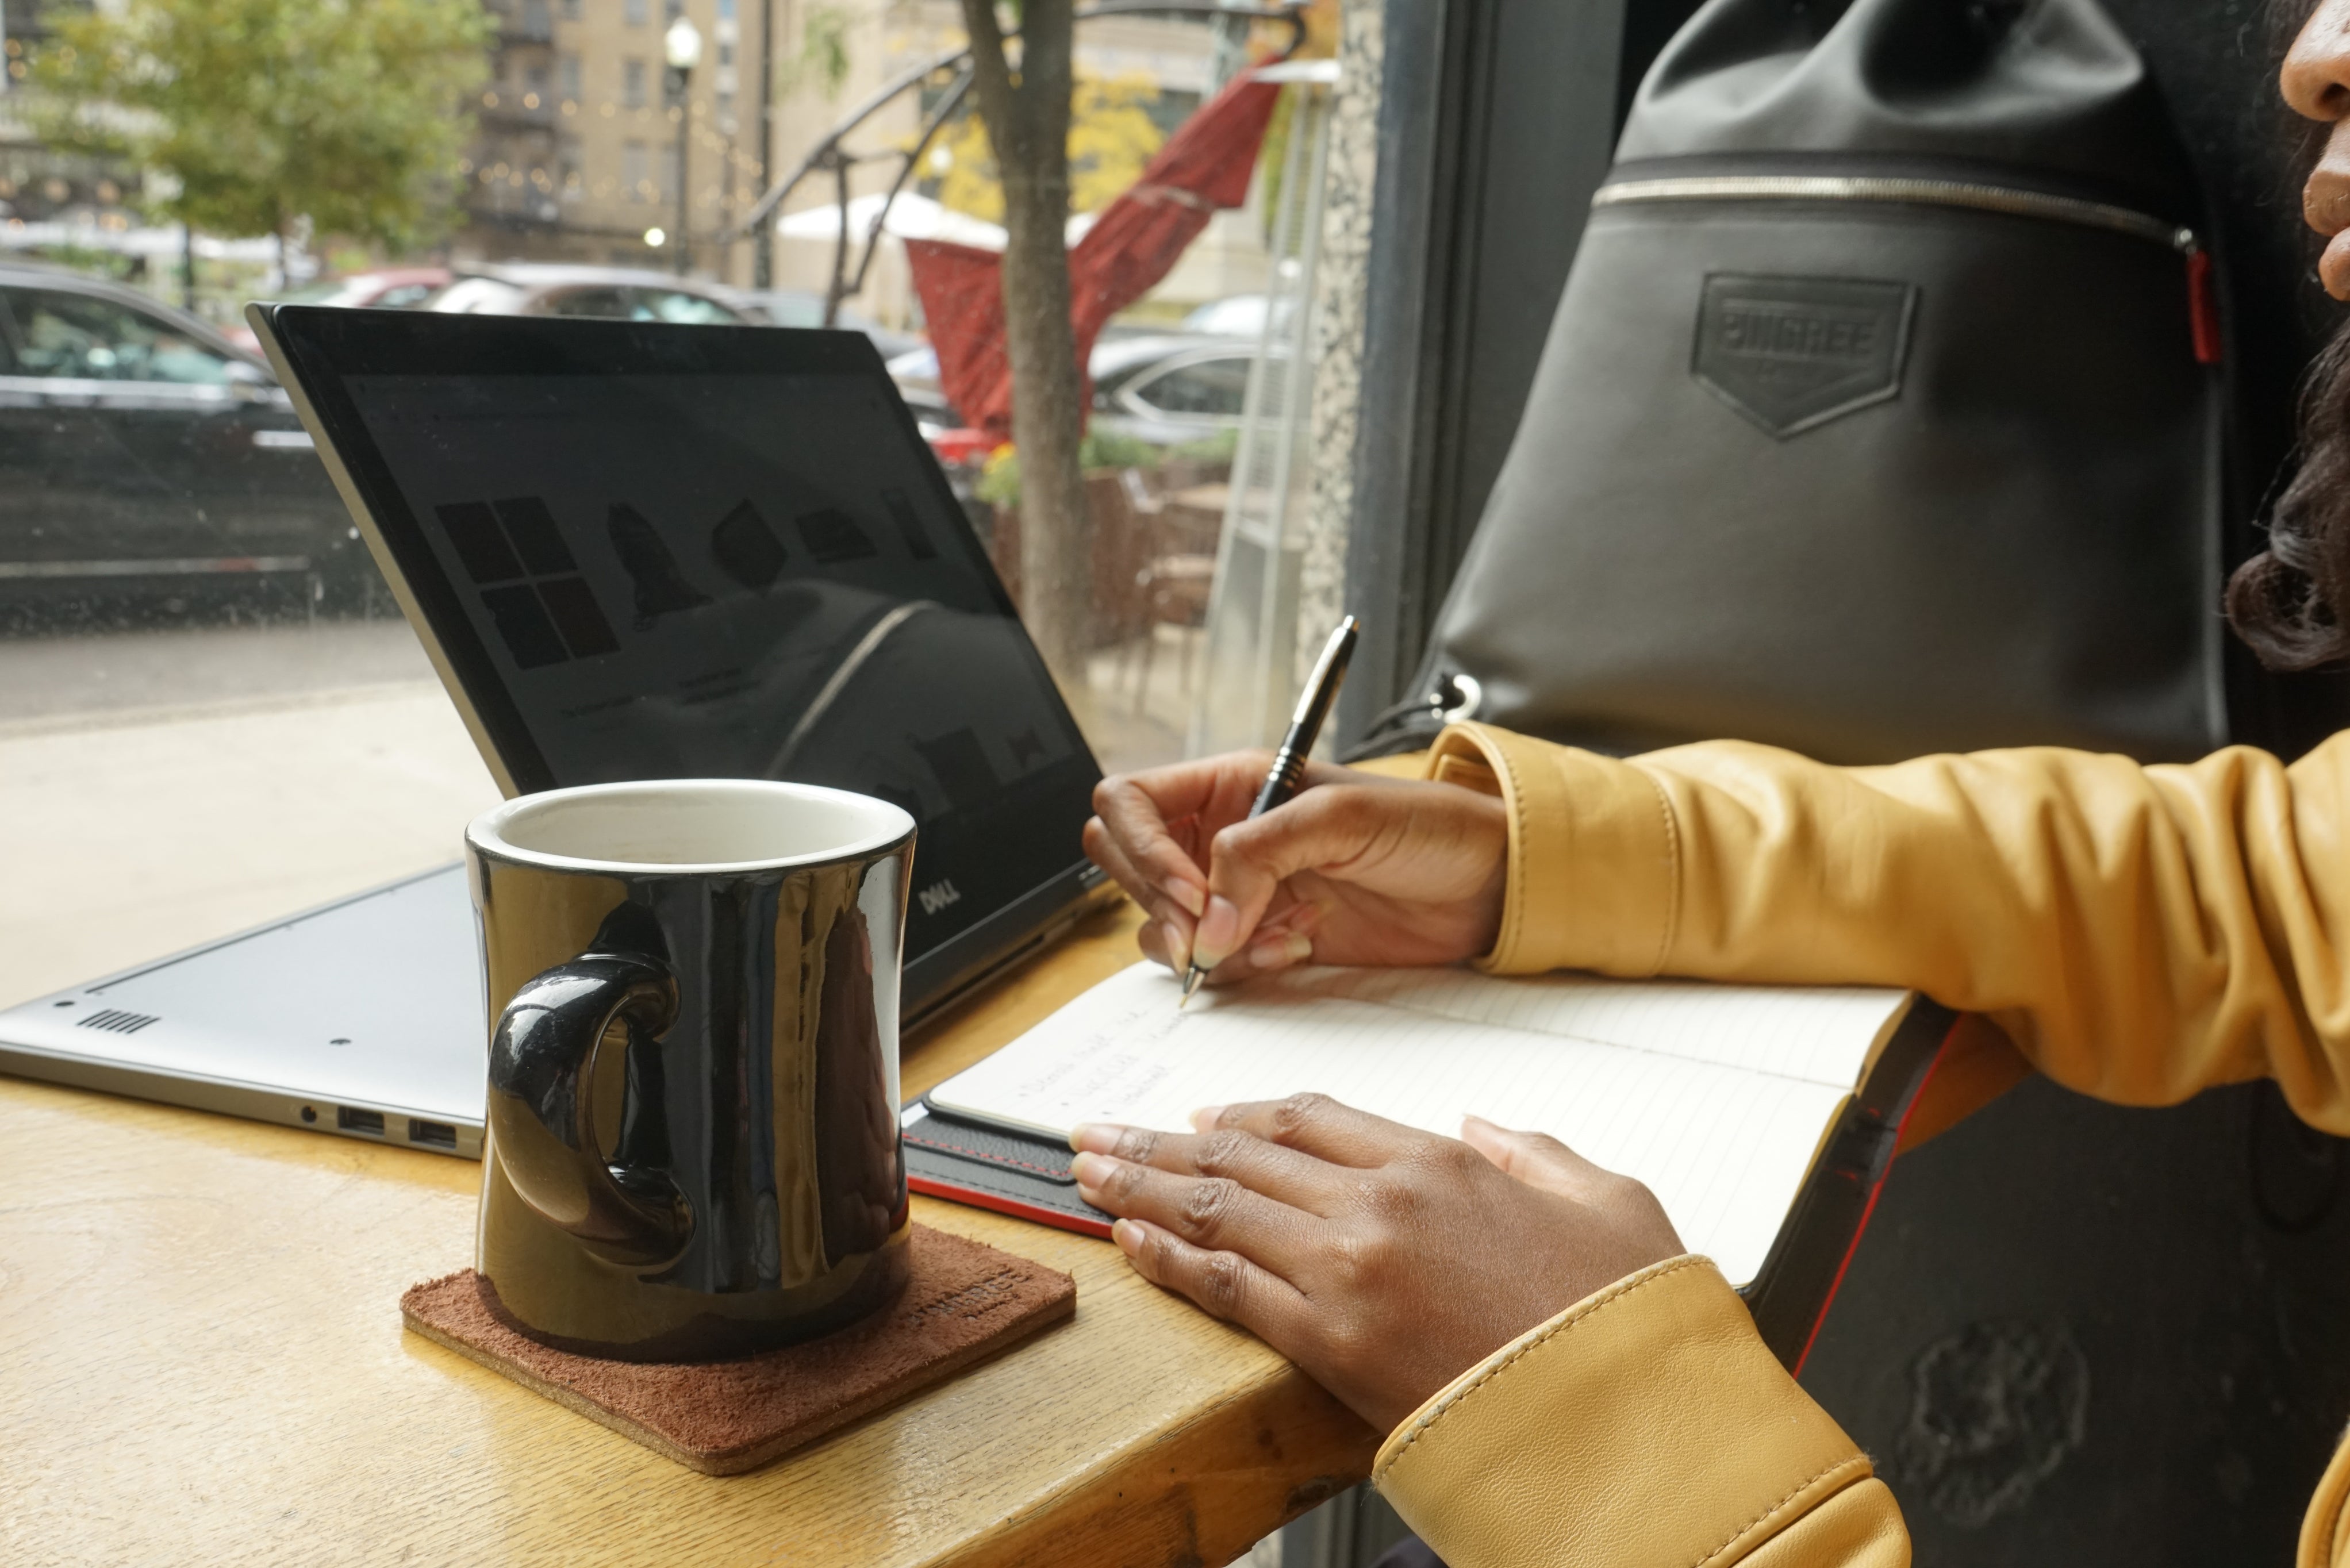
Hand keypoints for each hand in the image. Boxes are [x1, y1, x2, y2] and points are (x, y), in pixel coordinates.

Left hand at [1069, 1095, 1684, 1432]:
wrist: (1624, 1418)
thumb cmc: (1618, 1320)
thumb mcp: (1606, 1200)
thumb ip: (1534, 1155)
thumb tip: (1487, 1131)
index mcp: (1440, 1163)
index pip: (1311, 1119)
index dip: (1245, 1116)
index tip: (1203, 1117)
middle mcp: (1380, 1202)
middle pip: (1242, 1153)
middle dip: (1159, 1141)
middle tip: (1101, 1133)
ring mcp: (1347, 1270)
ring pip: (1217, 1207)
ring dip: (1141, 1184)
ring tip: (1088, 1169)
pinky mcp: (1328, 1343)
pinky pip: (1226, 1286)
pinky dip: (1169, 1257)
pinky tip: (1130, 1238)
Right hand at [1082, 753, 1507, 984]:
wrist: (1490, 887)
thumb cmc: (1430, 826)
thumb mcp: (1343, 816)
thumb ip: (1260, 854)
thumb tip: (1205, 920)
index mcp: (1230, 784)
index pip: (1130, 803)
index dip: (1143, 850)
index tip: (1194, 892)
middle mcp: (1223, 835)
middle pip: (1128, 866)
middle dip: (1160, 907)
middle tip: (1211, 936)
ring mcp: (1239, 892)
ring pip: (1163, 925)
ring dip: (1208, 944)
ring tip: (1279, 936)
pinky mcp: (1263, 941)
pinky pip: (1214, 966)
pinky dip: (1242, 969)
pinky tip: (1298, 948)